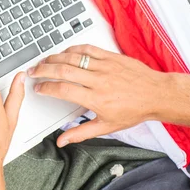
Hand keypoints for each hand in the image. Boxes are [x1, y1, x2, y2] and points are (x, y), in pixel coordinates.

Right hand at [27, 44, 168, 147]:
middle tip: (33, 71)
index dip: (47, 88)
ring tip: (44, 61)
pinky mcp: (111, 56)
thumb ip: (80, 132)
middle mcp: (99, 80)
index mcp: (96, 99)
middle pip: (64, 70)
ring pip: (74, 57)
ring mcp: (105, 66)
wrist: (156, 94)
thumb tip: (62, 141)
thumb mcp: (106, 126)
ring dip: (55, 58)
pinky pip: (88, 48)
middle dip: (44, 70)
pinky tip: (64, 52)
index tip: (38, 88)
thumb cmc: (134, 111)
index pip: (64, 90)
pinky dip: (73, 49)